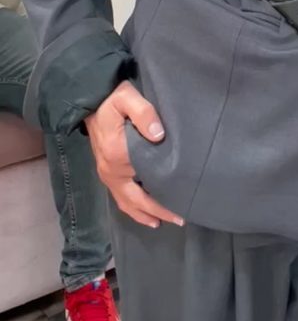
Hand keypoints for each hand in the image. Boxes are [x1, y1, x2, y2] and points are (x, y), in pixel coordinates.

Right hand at [84, 80, 183, 229]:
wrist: (89, 99)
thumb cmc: (111, 98)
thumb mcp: (127, 98)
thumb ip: (144, 114)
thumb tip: (159, 135)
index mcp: (118, 154)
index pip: (147, 179)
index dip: (165, 192)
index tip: (184, 199)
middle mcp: (111, 170)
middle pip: (136, 200)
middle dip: (158, 211)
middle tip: (180, 220)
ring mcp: (106, 174)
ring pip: (126, 203)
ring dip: (144, 214)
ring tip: (162, 222)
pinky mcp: (105, 172)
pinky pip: (120, 197)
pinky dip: (132, 208)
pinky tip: (143, 213)